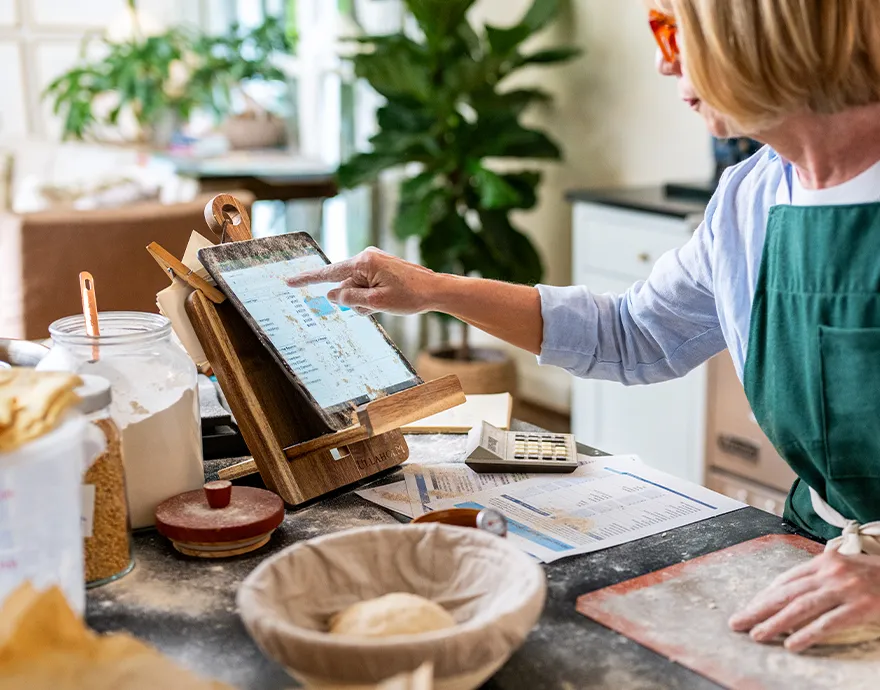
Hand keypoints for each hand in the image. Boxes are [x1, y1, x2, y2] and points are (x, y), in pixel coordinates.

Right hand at [285, 247, 440, 315]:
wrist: (436, 290)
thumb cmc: (410, 296)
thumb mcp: (376, 303)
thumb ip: (350, 299)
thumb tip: (331, 295)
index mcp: (363, 262)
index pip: (329, 273)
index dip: (307, 280)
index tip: (289, 282)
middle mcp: (366, 257)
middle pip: (346, 285)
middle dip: (354, 300)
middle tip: (377, 305)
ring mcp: (374, 261)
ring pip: (356, 288)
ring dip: (365, 301)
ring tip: (386, 303)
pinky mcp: (381, 267)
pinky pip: (366, 285)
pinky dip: (372, 297)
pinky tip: (388, 299)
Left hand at [728, 549, 879, 651]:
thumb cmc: (875, 575)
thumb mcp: (845, 567)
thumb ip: (820, 575)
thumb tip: (790, 590)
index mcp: (824, 561)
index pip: (786, 580)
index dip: (765, 596)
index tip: (748, 609)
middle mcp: (831, 572)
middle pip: (786, 592)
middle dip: (759, 609)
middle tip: (738, 622)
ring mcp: (846, 588)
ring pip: (801, 607)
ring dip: (775, 622)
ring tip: (757, 635)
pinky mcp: (862, 607)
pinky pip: (828, 623)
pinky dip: (807, 634)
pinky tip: (791, 644)